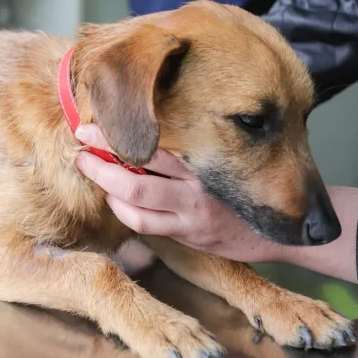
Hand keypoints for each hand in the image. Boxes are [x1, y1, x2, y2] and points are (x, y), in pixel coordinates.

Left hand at [74, 124, 283, 261]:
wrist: (276, 232)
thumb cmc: (238, 189)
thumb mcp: (216, 161)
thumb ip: (184, 149)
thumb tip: (143, 127)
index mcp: (201, 159)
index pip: (153, 142)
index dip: (117, 135)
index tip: (93, 123)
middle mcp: (195, 183)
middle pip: (137, 168)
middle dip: (102, 156)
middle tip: (81, 141)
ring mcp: (190, 211)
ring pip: (135, 196)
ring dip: (104, 182)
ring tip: (88, 166)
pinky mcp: (187, 234)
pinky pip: (144, 223)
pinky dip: (121, 210)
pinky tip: (113, 199)